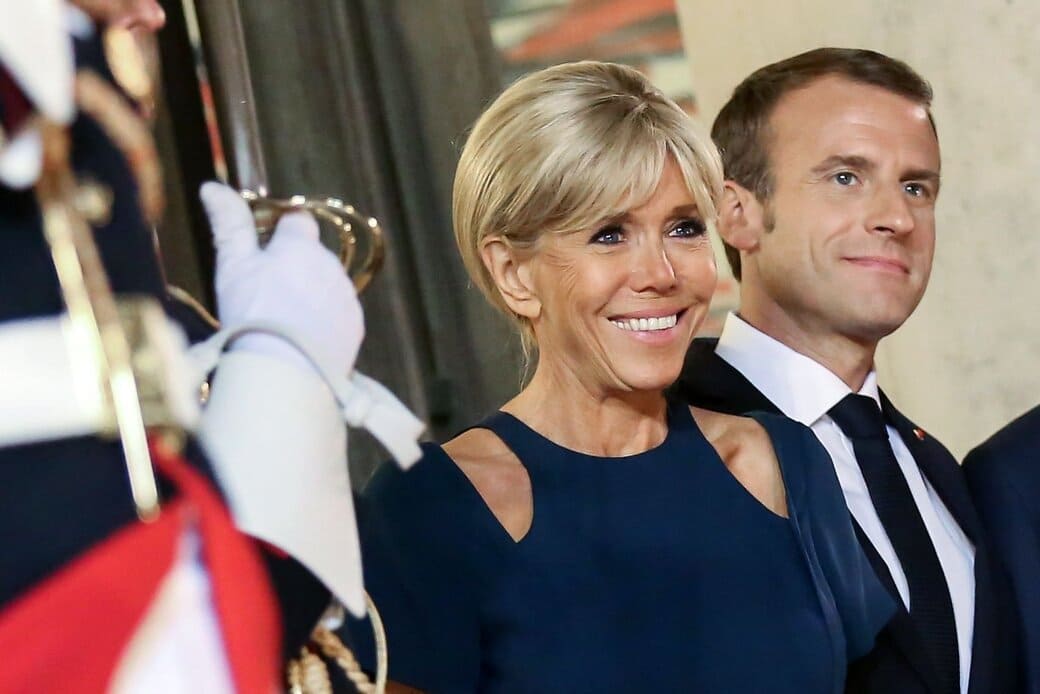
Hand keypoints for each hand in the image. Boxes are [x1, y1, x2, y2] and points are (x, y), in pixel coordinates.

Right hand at [199, 181, 363, 375]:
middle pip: (313, 257)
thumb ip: (228, 223)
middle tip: (266, 298)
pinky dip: (323, 325)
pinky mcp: (353, 329)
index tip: (266, 252)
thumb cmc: (253, 313)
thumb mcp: (232, 264)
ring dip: (310, 298)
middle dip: (295, 270)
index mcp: (300, 245)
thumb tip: (213, 187)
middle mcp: (330, 266)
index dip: (282, 233)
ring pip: (327, 288)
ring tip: (282, 324)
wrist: (284, 370)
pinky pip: (338, 318)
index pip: (298, 221)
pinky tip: (301, 342)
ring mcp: (345, 298)